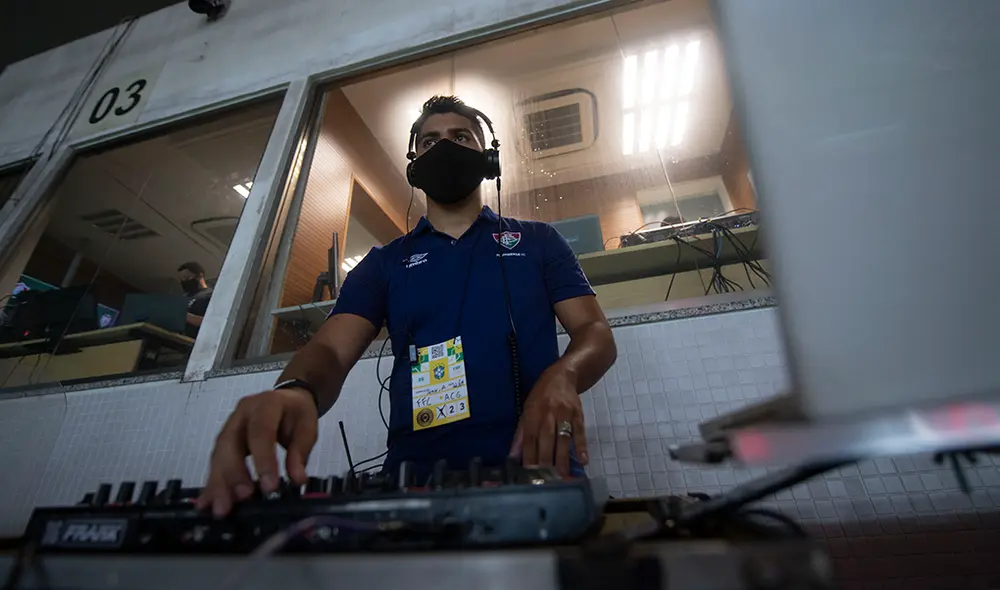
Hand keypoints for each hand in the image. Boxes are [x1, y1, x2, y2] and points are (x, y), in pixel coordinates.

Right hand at [196, 388, 317, 516]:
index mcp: (265, 404)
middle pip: (230, 443)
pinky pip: (215, 463)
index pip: (261, 432)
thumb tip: (297, 479)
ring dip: (219, 484)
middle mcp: (241, 414)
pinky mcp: (223, 441)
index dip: (263, 460)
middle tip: (240, 499)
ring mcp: (229, 427)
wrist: (286, 399)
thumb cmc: (296, 413)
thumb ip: (300, 452)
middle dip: (233, 474)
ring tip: (222, 509)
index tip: (269, 487)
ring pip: (218, 455)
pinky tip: (206, 503)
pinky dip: (212, 484)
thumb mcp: (307, 426)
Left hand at [509, 365, 587, 476]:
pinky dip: (581, 446)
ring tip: (563, 476)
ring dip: (562, 458)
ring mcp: (564, 413)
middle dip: (545, 460)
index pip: (530, 438)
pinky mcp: (578, 414)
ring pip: (562, 438)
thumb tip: (513, 456)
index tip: (529, 474)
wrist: (563, 375)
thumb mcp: (526, 410)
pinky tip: (582, 460)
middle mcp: (548, 413)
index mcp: (532, 413)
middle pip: (546, 439)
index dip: (529, 456)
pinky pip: (580, 431)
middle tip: (546, 480)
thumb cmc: (541, 396)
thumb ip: (521, 434)